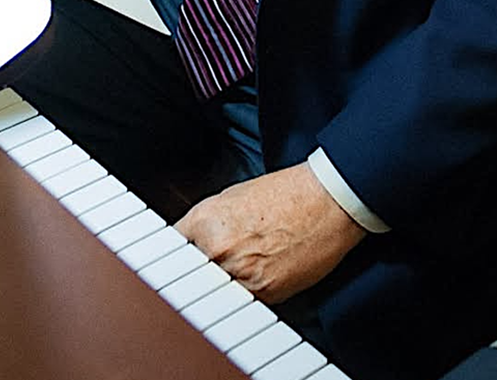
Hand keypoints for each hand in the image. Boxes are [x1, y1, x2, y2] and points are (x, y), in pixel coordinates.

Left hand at [175, 163, 365, 305]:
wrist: (326, 201)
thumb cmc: (285, 194)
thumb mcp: (232, 197)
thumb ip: (205, 223)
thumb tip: (190, 242)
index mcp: (206, 220)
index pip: (170, 248)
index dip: (173, 255)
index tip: (170, 260)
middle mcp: (218, 250)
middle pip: (188, 276)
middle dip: (193, 272)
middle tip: (208, 263)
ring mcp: (240, 275)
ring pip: (213, 293)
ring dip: (219, 285)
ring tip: (241, 262)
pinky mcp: (264, 294)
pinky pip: (241, 302)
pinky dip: (244, 293)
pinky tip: (259, 269)